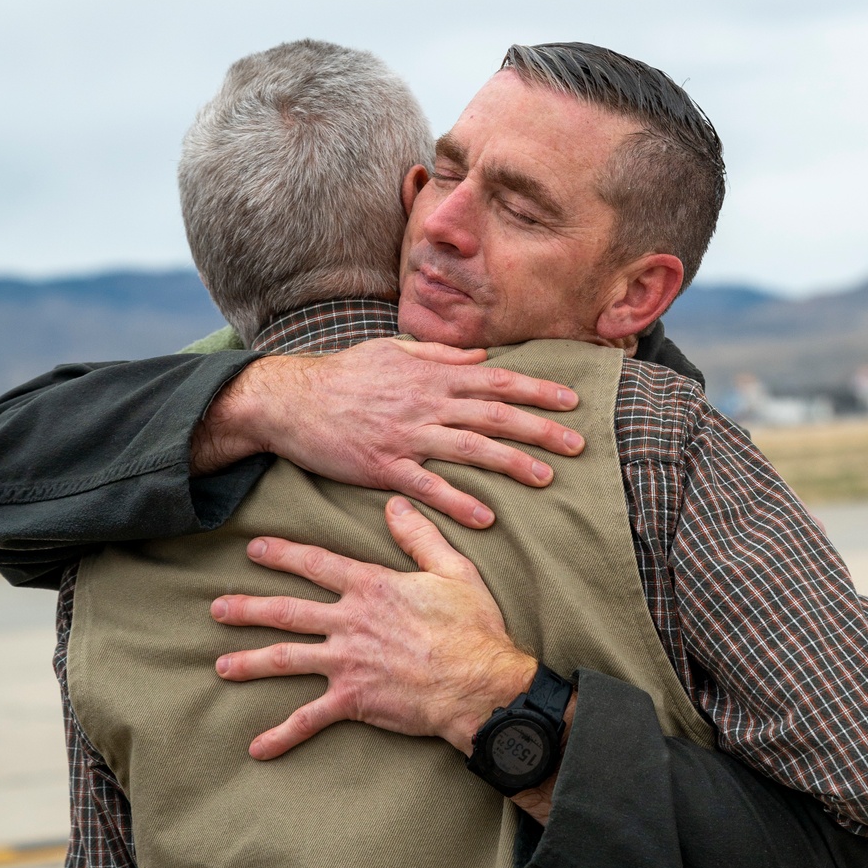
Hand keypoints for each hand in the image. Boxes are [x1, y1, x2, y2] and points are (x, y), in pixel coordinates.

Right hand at [191, 337, 583, 527]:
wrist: (290, 399)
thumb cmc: (343, 375)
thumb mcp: (392, 351)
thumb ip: (439, 356)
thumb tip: (482, 356)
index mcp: (431, 376)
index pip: (496, 381)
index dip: (536, 390)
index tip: (570, 400)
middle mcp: (425, 403)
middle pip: (494, 414)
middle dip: (540, 428)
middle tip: (577, 444)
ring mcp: (405, 435)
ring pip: (469, 448)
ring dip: (511, 463)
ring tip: (546, 478)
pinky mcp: (382, 465)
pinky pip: (428, 486)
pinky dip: (458, 501)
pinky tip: (486, 516)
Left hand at [211, 496, 537, 759]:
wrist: (478, 683)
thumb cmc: (472, 627)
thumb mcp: (453, 570)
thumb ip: (420, 536)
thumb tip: (396, 505)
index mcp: (371, 587)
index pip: (315, 564)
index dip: (282, 554)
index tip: (254, 549)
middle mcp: (350, 621)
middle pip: (286, 610)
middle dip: (247, 608)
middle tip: (216, 607)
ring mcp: (346, 661)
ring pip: (286, 658)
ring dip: (250, 662)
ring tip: (221, 665)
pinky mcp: (352, 699)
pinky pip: (309, 719)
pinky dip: (281, 734)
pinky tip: (257, 746)